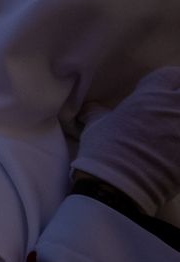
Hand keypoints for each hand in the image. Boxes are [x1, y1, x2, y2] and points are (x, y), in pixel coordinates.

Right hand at [75, 67, 179, 214]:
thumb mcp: (96, 126)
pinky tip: (175, 150)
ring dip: (179, 119)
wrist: (119, 186)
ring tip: (173, 129)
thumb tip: (90, 108)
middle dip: (178, 96)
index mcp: (152, 95)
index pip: (170, 75)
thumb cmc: (104, 150)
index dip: (164, 83)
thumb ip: (98, 112)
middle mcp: (176, 108)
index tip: (152, 95)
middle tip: (169, 109)